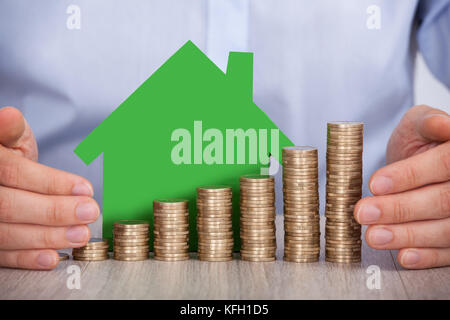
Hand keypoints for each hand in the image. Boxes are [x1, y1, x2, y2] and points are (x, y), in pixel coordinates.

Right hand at [0, 106, 98, 269]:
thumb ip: (11, 130)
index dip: (51, 182)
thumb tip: (10, 116)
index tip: (85, 189)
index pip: (14, 172)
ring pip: (7, 233)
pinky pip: (1, 256)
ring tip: (81, 234)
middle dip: (55, 212)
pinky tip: (52, 256)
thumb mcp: (9, 137)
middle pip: (11, 206)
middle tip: (90, 213)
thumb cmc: (5, 153)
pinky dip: (27, 258)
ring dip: (48, 237)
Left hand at [354, 105, 449, 268]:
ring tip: (374, 235)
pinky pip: (448, 252)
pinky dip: (426, 256)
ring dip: (407, 235)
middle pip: (442, 200)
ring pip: (445, 229)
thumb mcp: (420, 123)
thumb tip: (440, 124)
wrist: (424, 160)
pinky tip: (404, 255)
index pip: (444, 164)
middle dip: (399, 209)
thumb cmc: (422, 141)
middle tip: (364, 212)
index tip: (375, 183)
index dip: (409, 175)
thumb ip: (427, 123)